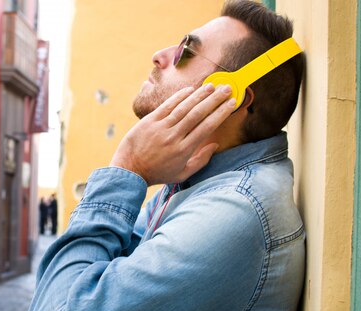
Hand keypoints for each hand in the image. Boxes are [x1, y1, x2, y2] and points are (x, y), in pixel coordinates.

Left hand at [110, 83, 234, 185]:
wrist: (129, 170)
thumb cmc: (157, 174)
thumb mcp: (181, 174)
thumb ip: (200, 161)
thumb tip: (215, 145)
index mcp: (184, 150)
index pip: (207, 127)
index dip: (221, 113)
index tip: (232, 103)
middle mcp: (174, 137)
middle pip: (198, 114)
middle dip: (214, 100)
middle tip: (227, 89)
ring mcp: (161, 128)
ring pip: (184, 107)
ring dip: (199, 95)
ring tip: (212, 86)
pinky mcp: (149, 121)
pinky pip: (167, 105)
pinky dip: (179, 97)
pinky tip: (190, 90)